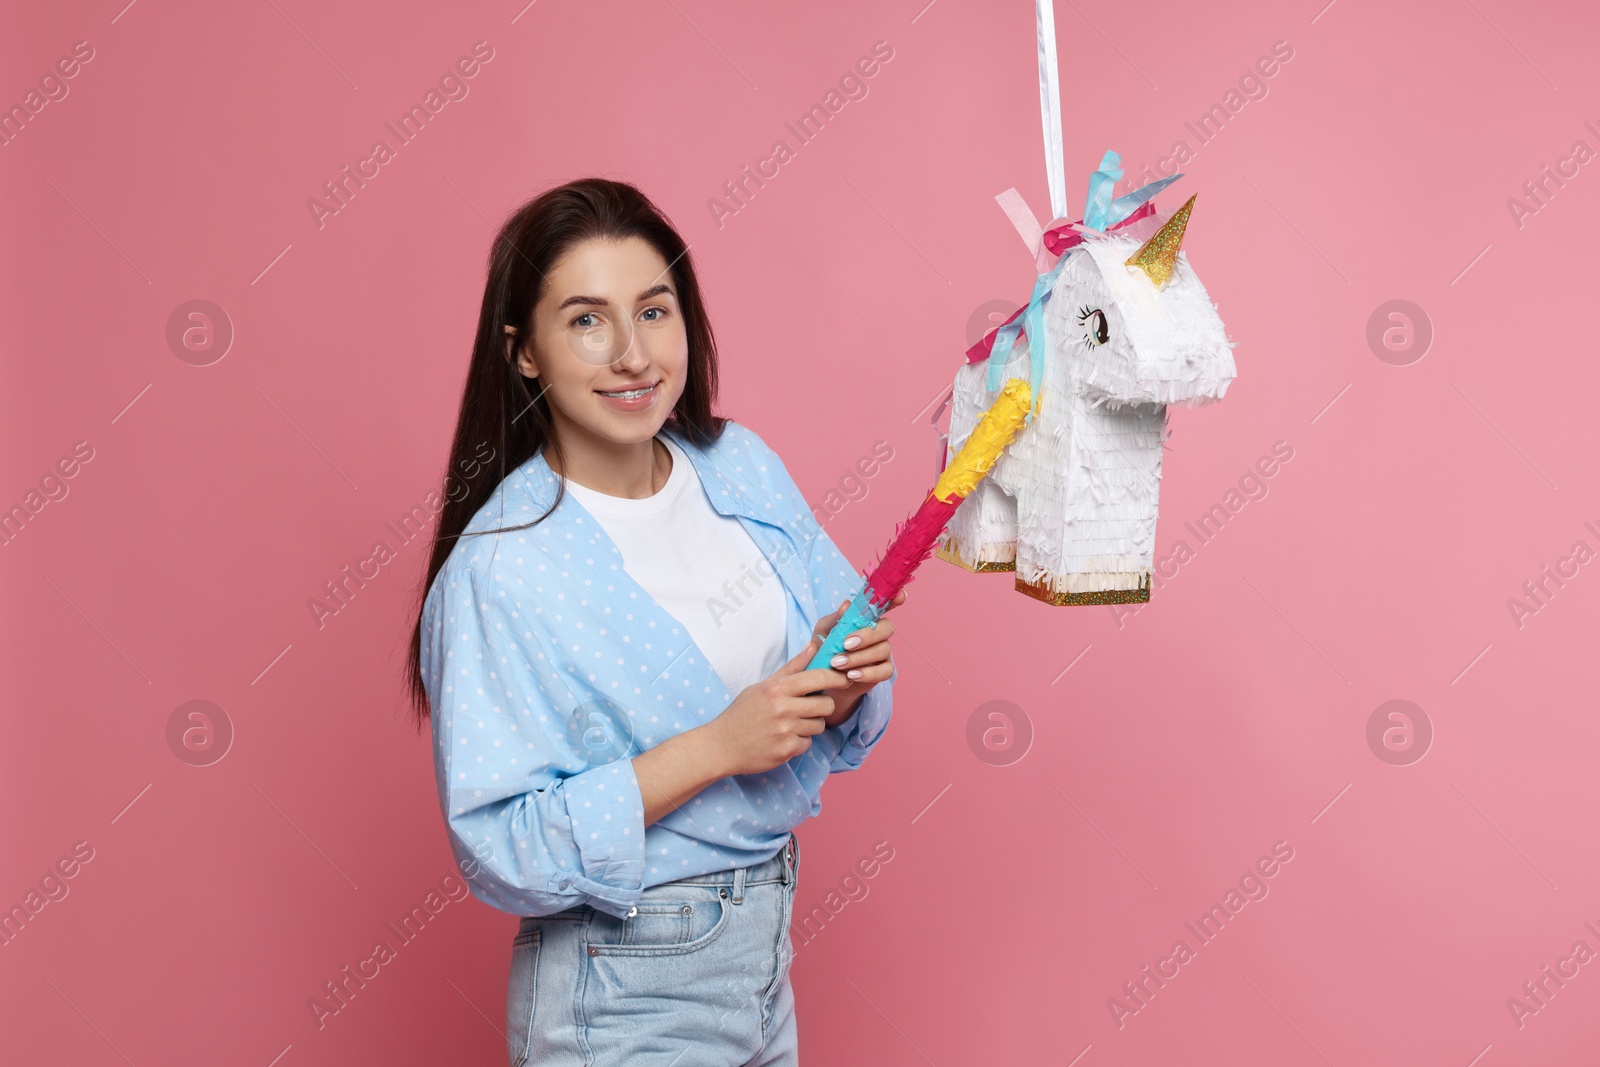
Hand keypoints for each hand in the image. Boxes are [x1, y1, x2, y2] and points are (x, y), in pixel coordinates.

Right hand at [702, 636, 854, 776]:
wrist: (721, 745)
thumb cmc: (743, 712)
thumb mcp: (763, 686)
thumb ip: (792, 668)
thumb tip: (814, 645)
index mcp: (777, 688)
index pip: (819, 678)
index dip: (837, 678)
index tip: (844, 678)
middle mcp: (783, 708)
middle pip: (826, 705)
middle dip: (823, 706)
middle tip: (810, 707)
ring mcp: (785, 731)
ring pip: (819, 725)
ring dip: (811, 725)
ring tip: (791, 723)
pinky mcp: (786, 750)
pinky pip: (808, 743)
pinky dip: (799, 741)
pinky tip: (783, 738)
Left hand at [811, 589, 904, 726]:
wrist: (823, 675)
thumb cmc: (825, 647)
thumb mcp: (824, 631)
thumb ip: (835, 618)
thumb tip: (846, 605)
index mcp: (866, 618)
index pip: (884, 605)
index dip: (894, 599)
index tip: (900, 596)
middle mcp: (878, 633)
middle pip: (887, 628)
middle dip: (868, 635)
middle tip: (846, 644)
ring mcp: (883, 652)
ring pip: (883, 650)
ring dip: (860, 657)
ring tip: (837, 663)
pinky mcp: (882, 671)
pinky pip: (884, 671)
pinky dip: (867, 673)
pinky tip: (851, 676)